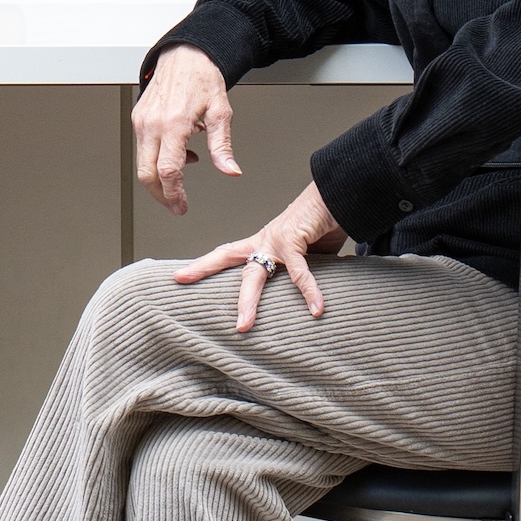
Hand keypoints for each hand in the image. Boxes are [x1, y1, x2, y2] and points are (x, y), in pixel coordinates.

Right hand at [133, 45, 236, 216]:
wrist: (184, 56)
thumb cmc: (202, 79)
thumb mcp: (221, 112)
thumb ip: (222, 146)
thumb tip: (230, 170)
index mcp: (173, 123)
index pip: (167, 170)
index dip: (174, 194)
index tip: (181, 206)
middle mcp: (152, 123)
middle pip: (146, 173)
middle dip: (161, 195)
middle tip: (176, 204)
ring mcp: (141, 121)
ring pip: (142, 163)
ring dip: (160, 177)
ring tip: (183, 171)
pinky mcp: (138, 118)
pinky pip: (142, 148)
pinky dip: (156, 159)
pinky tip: (177, 153)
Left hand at [173, 183, 350, 331]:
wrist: (340, 195)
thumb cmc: (323, 226)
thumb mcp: (307, 255)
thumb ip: (299, 274)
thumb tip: (304, 304)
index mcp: (262, 244)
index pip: (227, 255)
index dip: (204, 265)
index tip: (180, 275)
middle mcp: (264, 240)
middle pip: (228, 258)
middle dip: (204, 270)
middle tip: (180, 281)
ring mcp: (277, 239)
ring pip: (255, 274)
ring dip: (249, 301)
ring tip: (244, 326)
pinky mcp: (294, 238)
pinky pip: (299, 271)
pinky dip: (309, 291)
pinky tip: (316, 309)